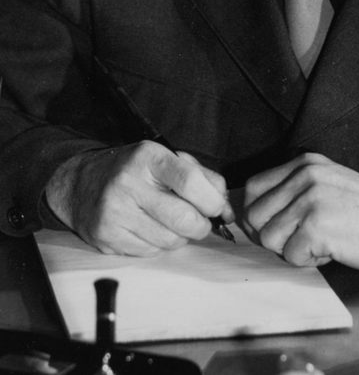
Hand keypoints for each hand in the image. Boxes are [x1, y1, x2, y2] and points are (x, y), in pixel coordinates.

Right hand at [44, 142, 233, 255]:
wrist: (80, 183)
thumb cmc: (135, 170)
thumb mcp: (167, 159)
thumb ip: (202, 176)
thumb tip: (225, 207)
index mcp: (149, 158)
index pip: (190, 182)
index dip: (212, 200)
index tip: (218, 208)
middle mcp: (129, 184)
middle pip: (183, 218)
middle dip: (202, 225)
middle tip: (201, 222)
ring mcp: (115, 213)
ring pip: (169, 240)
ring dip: (182, 237)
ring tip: (174, 224)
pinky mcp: (106, 238)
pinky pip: (150, 253)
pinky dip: (160, 245)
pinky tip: (153, 230)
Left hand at [243, 153, 358, 269]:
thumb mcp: (326, 181)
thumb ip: (293, 189)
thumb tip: (255, 214)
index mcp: (304, 164)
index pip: (253, 188)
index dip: (256, 214)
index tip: (272, 227)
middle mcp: (304, 176)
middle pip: (255, 216)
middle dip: (273, 235)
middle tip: (301, 237)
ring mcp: (309, 200)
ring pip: (269, 238)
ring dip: (292, 249)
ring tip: (319, 241)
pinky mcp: (316, 226)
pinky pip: (290, 256)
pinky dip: (308, 261)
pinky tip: (330, 249)